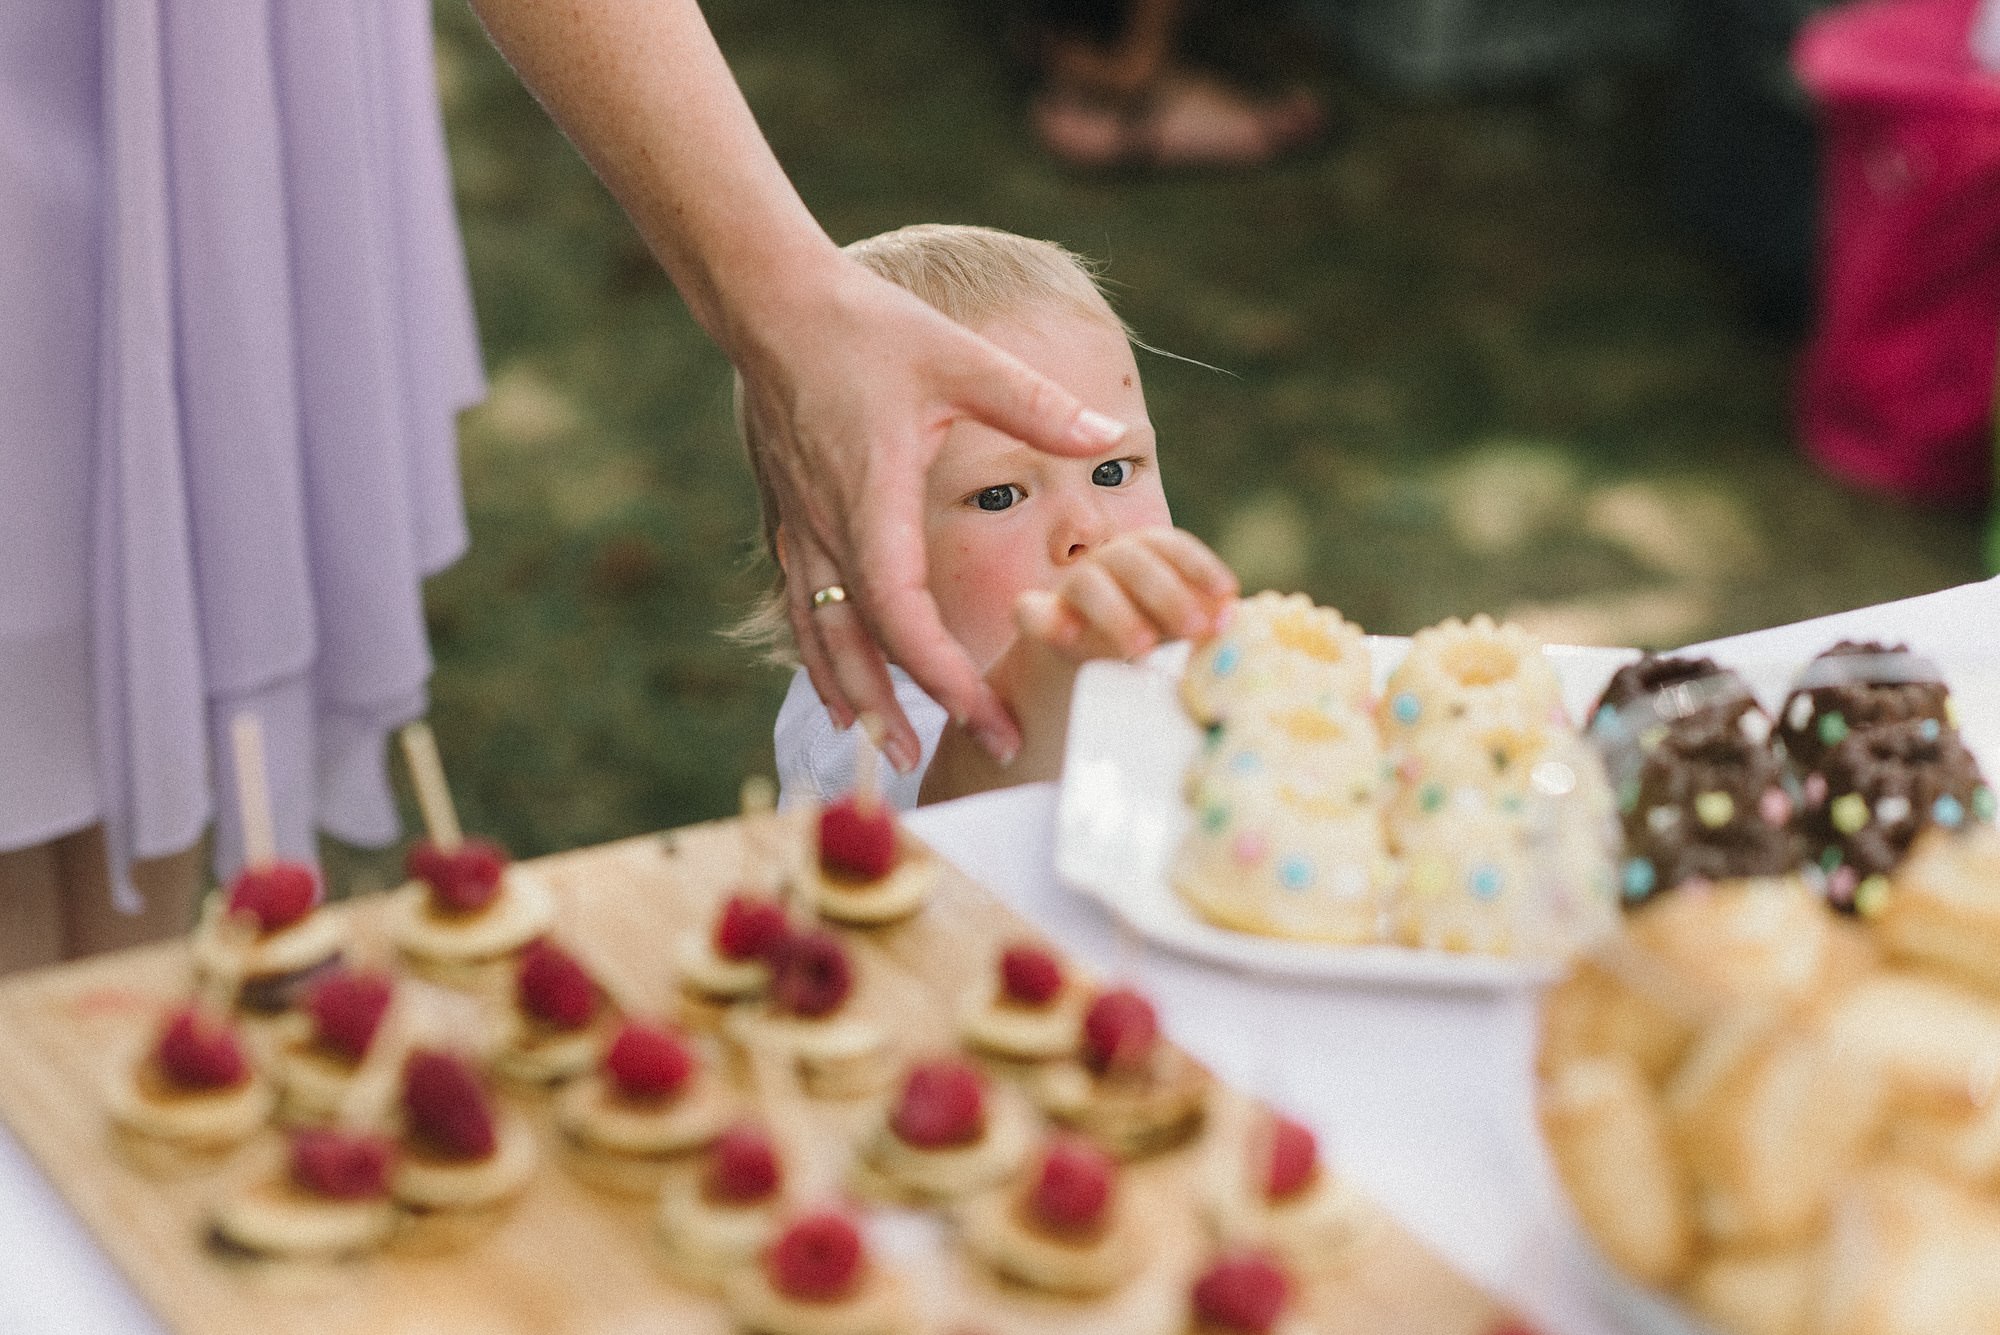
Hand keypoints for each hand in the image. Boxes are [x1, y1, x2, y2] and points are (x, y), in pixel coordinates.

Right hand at [739, 257, 1128, 770]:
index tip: (988, 717)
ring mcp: (801, 529)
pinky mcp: (789, 519)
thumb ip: (1035, 403)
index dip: (944, 677)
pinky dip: (822, 658)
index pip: (903, 618)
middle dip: (909, 709)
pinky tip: (837, 692)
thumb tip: (1110, 435)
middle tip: (960, 756)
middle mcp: (829, 530)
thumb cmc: (868, 329)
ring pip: (821, 639)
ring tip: (890, 748)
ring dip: (855, 698)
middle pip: (860, 648)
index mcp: (873, 502)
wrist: (773, 304)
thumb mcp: (961, 359)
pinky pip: (803, 610)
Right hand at [1013, 528, 1237, 662]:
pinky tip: (1068, 638)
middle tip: (1196, 629)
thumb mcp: (1173, 625)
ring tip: (1144, 648)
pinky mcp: (1037, 619)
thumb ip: (1198, 618)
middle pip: (1132, 560)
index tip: (1229, 594)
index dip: (1200, 565)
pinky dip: (1046, 620)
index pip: (1170, 545)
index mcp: (1142, 555)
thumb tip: (1231, 618)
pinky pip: (1030, 611)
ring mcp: (1068, 589)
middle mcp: (1105, 563)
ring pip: (1088, 584)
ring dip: (1117, 612)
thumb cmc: (1139, 631)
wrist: (1076, 658)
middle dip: (1167, 592)